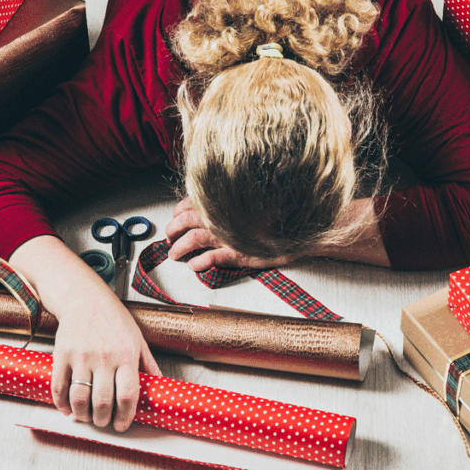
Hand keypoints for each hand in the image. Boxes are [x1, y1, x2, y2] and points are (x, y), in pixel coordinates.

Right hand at [50, 282, 161, 430]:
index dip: (125, 416)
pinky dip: (62, 404)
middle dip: (103, 420)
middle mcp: (104, 357)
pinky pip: (60, 387)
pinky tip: (68, 408)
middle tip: (104, 422)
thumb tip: (160, 385)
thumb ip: (148, 365)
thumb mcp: (138, 340)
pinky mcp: (62, 355)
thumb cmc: (115, 320)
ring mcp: (81, 357)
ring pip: (80, 399)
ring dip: (83, 415)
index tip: (121, 425)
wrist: (85, 299)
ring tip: (87, 417)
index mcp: (126, 355)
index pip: (128, 395)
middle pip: (102, 402)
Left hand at [165, 197, 296, 270]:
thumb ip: (229, 205)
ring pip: (193, 239)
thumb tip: (208, 207)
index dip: (177, 213)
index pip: (189, 204)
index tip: (174, 219)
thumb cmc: (275, 218)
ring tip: (174, 255)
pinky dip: (199, 262)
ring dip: (179, 248)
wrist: (300, 228)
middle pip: (185, 221)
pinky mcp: (239, 253)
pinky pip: (212, 258)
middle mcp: (223, 217)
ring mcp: (230, 235)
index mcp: (223, 203)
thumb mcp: (249, 206)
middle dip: (172, 231)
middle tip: (169, 239)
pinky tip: (194, 266)